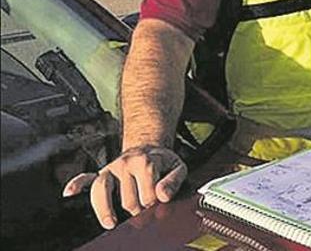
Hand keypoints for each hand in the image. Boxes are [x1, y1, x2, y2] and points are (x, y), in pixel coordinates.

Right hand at [62, 145, 186, 228]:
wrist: (149, 150)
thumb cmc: (163, 163)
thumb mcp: (178, 168)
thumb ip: (174, 181)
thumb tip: (162, 196)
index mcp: (145, 161)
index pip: (146, 190)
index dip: (153, 201)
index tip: (156, 204)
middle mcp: (124, 163)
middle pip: (126, 198)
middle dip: (137, 209)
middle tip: (143, 209)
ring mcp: (110, 169)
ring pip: (101, 191)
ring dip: (106, 210)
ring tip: (111, 224)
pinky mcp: (100, 173)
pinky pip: (85, 178)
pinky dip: (76, 185)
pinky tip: (70, 193)